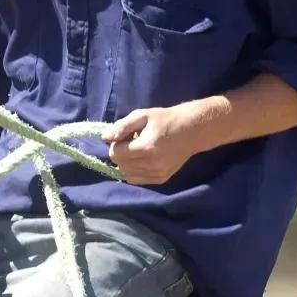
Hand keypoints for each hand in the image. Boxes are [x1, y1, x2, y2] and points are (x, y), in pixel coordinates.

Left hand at [101, 101, 220, 184]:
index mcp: (145, 148)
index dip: (116, 143)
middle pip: (120, 165)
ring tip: (138, 150)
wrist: (192, 130)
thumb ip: (122, 127)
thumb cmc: (166, 119)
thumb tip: (104, 138)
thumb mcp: (142, 115)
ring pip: (127, 174)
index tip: (126, 135)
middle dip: (120, 153)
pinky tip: (142, 159)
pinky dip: (134, 171)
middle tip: (132, 141)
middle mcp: (151, 165)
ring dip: (126, 163)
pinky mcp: (162, 179)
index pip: (115, 153)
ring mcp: (157, 174)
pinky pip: (137, 180)